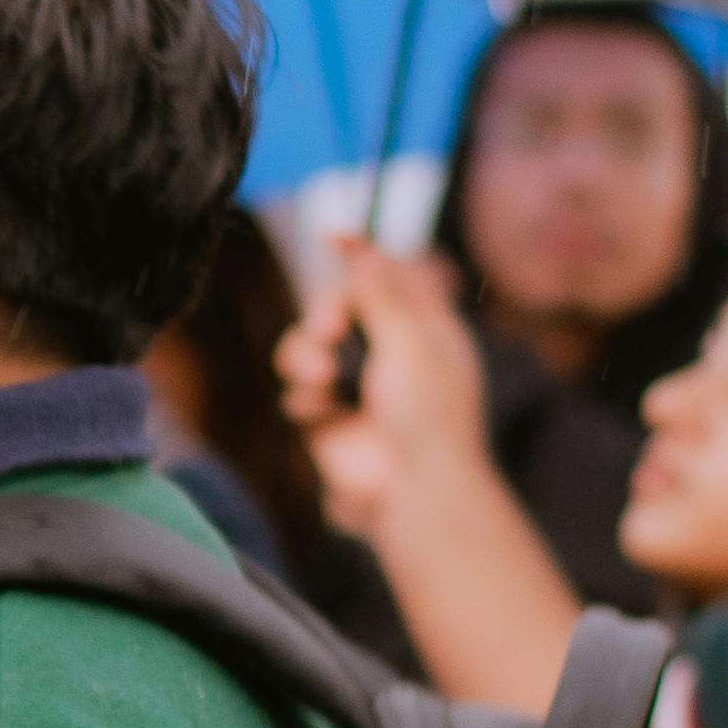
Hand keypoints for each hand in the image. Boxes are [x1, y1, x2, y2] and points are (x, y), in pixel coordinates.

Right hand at [277, 239, 491, 543]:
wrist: (412, 491)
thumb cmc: (428, 416)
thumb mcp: (410, 340)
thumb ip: (380, 293)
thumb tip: (364, 251)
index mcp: (426, 327)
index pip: (393, 275)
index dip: (363, 253)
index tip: (331, 237)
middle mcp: (391, 352)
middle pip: (340, 306)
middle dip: (326, 312)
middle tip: (330, 329)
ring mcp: (356, 386)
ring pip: (309, 344)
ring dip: (305, 352)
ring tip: (320, 374)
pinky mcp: (327, 417)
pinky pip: (299, 388)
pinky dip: (305, 394)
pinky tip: (320, 410)